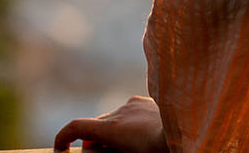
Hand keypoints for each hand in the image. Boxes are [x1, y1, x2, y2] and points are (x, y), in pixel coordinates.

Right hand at [54, 95, 168, 152]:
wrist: (187, 131)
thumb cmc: (155, 150)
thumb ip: (105, 151)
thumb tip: (92, 147)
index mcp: (112, 127)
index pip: (75, 127)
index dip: (63, 139)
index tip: (61, 150)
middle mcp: (121, 111)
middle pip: (96, 127)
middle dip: (94, 142)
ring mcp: (135, 104)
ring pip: (114, 119)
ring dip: (114, 132)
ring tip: (128, 146)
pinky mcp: (148, 101)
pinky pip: (130, 112)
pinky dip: (129, 123)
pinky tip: (142, 134)